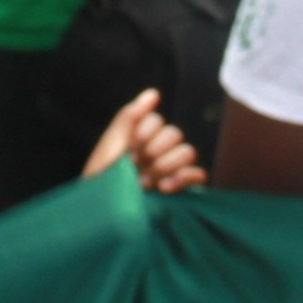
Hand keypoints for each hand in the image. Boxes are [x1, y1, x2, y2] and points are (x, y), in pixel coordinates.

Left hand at [83, 88, 208, 194]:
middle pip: (175, 134)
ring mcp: (171, 169)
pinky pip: (199, 175)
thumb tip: (154, 93)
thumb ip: (131, 115)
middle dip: (154, 152)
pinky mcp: (180, 188)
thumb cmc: (102, 175)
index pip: (157, 121)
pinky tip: (163, 188)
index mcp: (142, 137)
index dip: (143, 135)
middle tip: (136, 168)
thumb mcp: (112, 141)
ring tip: (145, 183)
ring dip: (165, 166)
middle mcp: (158, 150)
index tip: (127, 150)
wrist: (102, 210)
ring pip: (188, 152)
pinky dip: (185, 178)